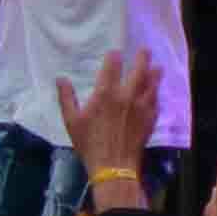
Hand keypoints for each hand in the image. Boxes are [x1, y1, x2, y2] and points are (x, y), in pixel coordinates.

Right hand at [61, 48, 159, 193]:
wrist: (114, 165)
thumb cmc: (89, 143)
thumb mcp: (71, 121)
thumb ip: (66, 98)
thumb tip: (60, 79)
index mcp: (106, 94)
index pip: (112, 67)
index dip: (114, 57)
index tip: (115, 52)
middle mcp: (127, 95)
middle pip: (138, 70)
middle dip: (142, 58)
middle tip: (144, 50)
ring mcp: (142, 106)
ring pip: (152, 84)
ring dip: (154, 73)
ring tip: (157, 66)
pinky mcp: (150, 117)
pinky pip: (156, 100)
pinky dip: (156, 93)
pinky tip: (156, 91)